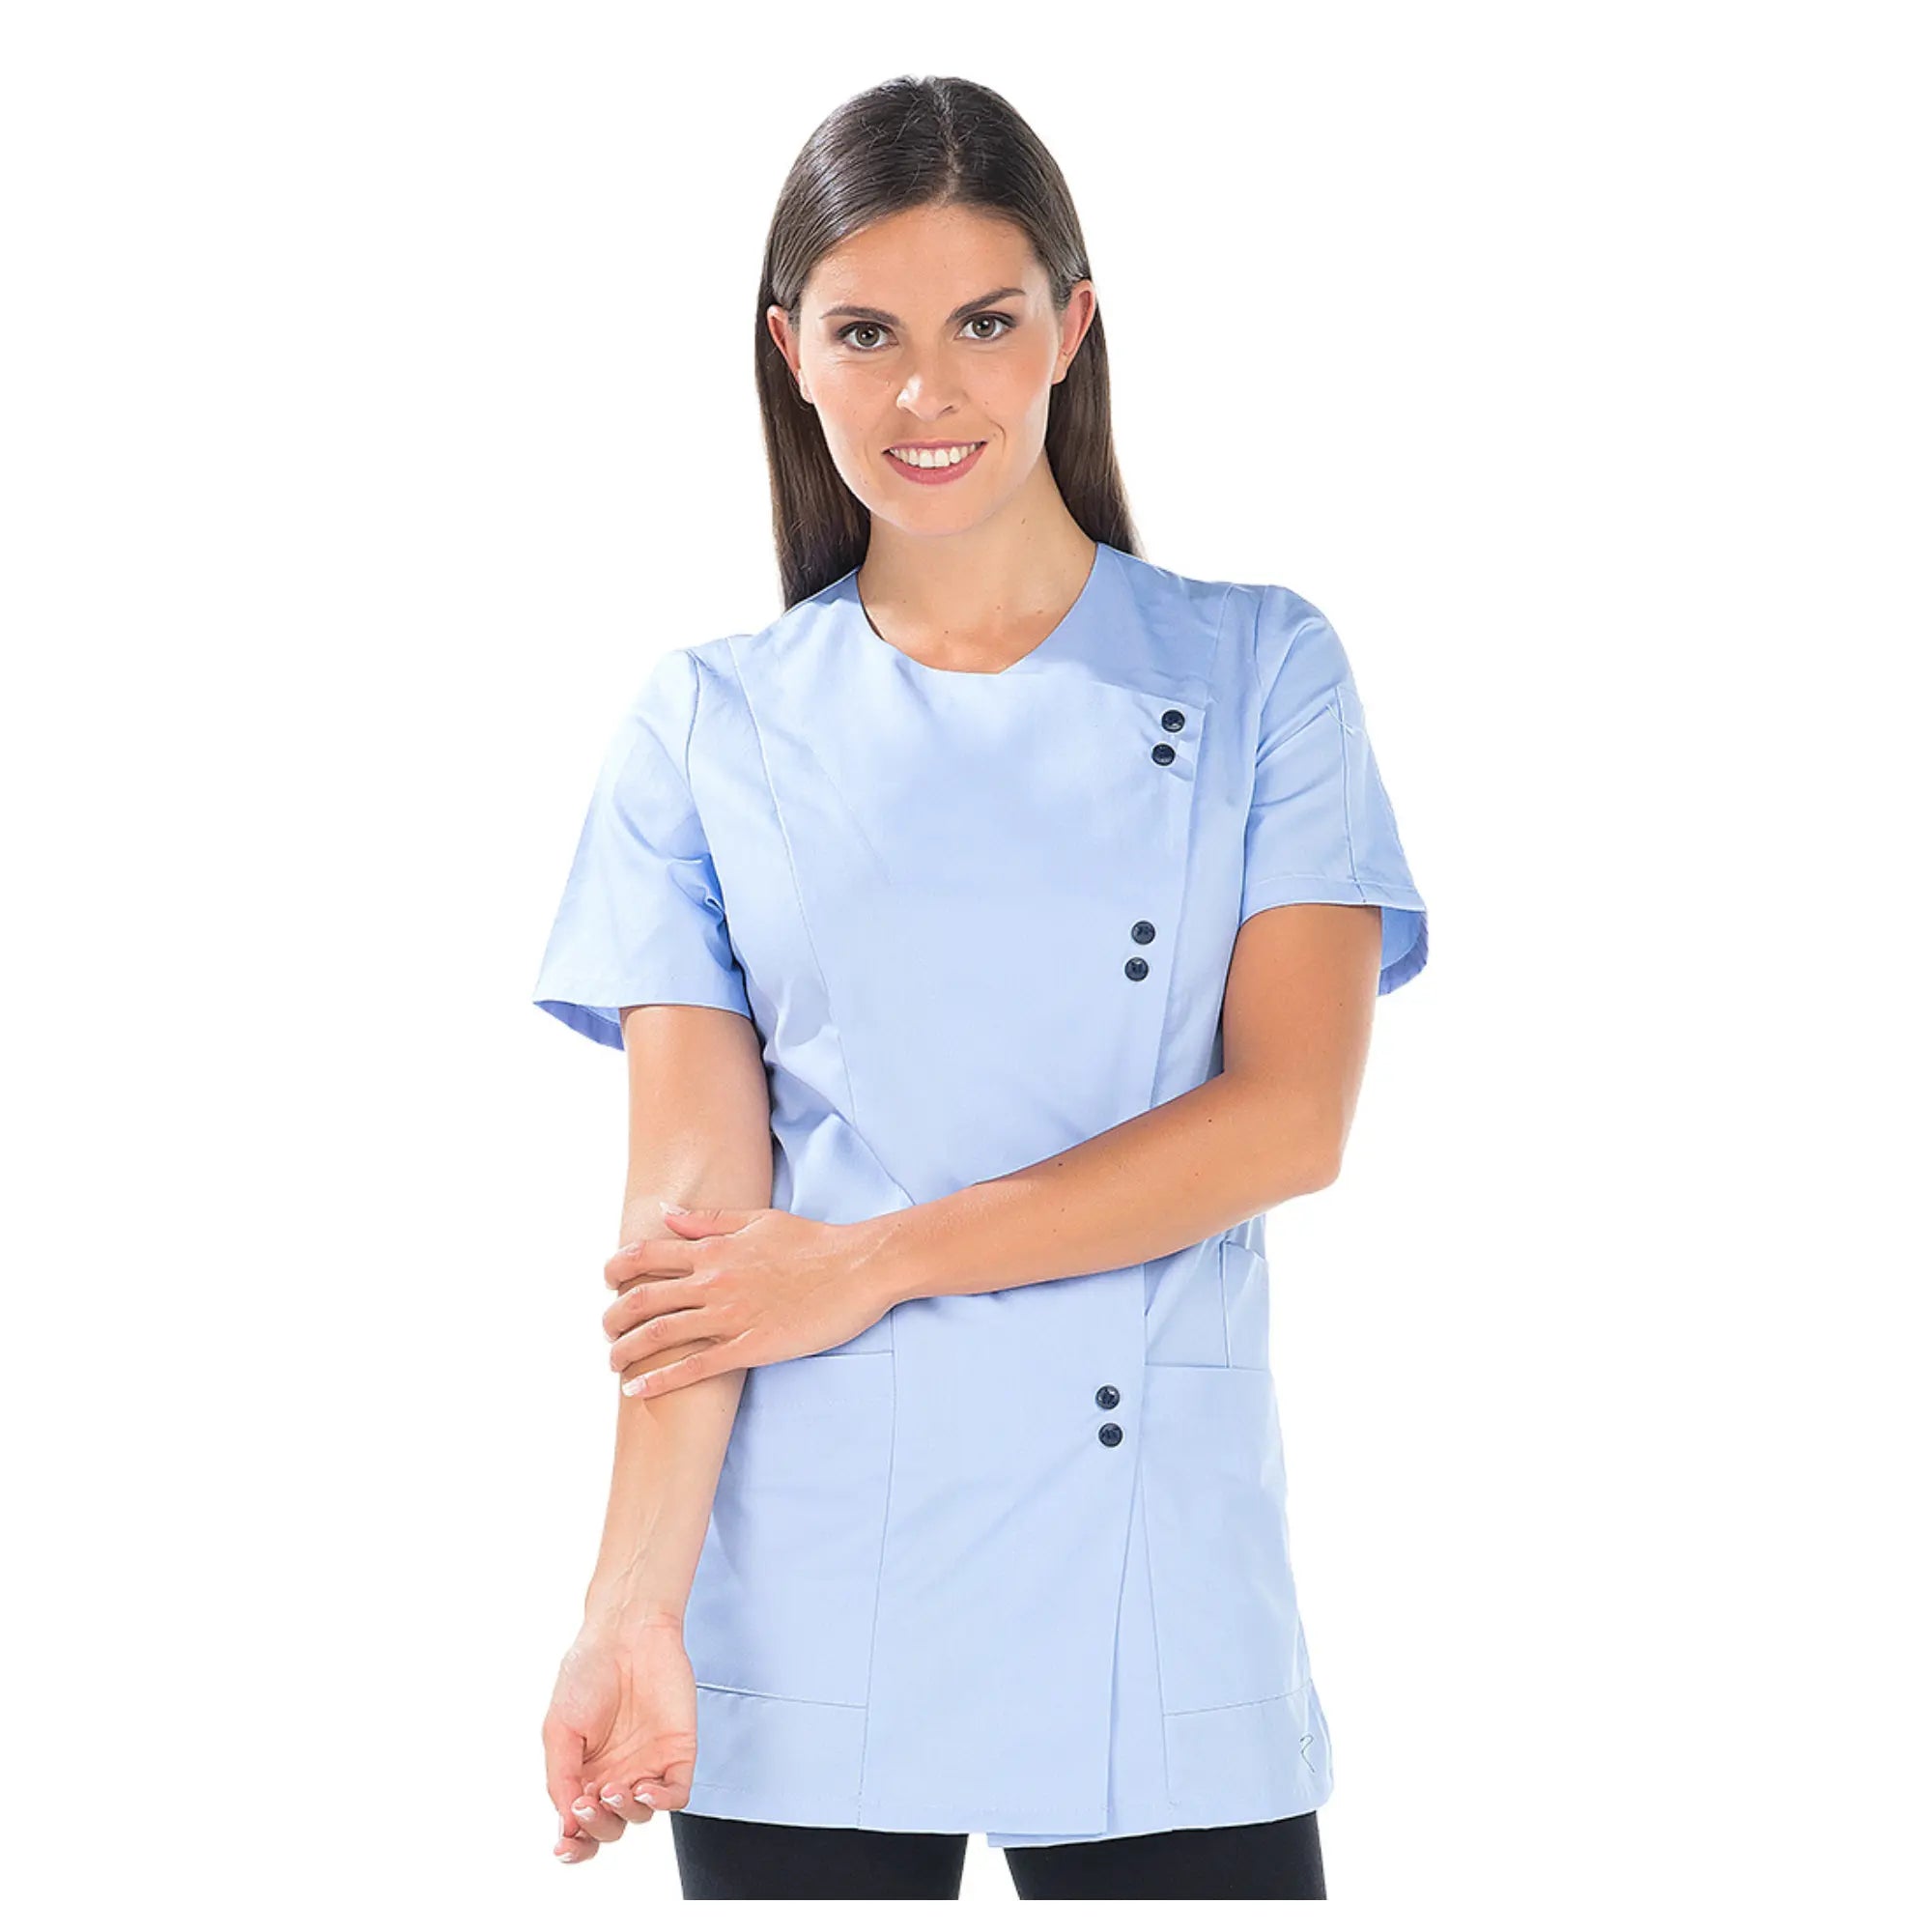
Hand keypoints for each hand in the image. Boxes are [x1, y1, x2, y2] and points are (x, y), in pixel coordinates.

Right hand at [543, 1619, 696, 1864]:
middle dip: (595, 1829)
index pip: (580, 1826)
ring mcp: (648, 1764)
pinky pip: (676, 1794)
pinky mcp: (677, 1751)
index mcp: (585, 1773)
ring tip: (611, 1788)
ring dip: (623, 1813)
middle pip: (609, 1828)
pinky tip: (645, 1789)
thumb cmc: (587, 1672)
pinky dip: (662, 1801)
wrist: (626, 1631)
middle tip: (585, 1803)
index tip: (563, 1845)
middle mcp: (616, 1773)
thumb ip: (562, 1778)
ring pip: (640, 1816)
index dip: (573, 1845)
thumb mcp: (559, 1729)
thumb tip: (567, 1825)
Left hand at [602, 1203, 900, 1398]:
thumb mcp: (759, 1220)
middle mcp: (715, 1281)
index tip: (605, 1280)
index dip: (617, 1268)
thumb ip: (709, 1220)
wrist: (859, 1267)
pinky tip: (638, 1391)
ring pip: (662, 1334)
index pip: (647, 1255)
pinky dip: (661, 1380)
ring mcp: (732, 1315)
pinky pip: (697, 1366)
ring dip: (627, 1351)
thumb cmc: (814, 1242)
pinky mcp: (753, 1346)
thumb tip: (667, 1213)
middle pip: (644, 1298)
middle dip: (614, 1316)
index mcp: (715, 1249)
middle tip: (606, 1330)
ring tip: (612, 1363)